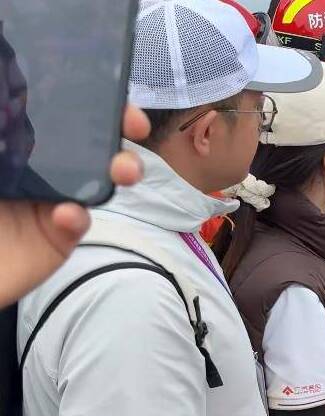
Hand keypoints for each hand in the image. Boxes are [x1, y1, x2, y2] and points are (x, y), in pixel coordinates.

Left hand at [0, 105, 148, 306]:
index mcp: (11, 141)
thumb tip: (12, 93)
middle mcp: (36, 167)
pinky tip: (67, 213)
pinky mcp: (56, 237)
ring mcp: (50, 201)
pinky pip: (76, 223)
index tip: (108, 90)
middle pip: (89, 141)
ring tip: (123, 171)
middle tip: (134, 126)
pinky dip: (77, 217)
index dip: (88, 99)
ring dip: (119, 169)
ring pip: (97, 180)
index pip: (56, 112)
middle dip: (118, 129)